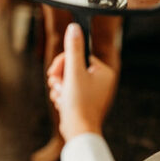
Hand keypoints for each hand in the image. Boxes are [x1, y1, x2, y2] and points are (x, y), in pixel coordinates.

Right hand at [46, 23, 116, 139]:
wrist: (79, 132)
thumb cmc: (80, 104)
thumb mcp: (74, 72)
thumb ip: (73, 49)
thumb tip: (74, 28)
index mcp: (104, 72)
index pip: (79, 56)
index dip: (64, 62)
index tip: (55, 71)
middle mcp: (102, 81)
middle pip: (73, 67)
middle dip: (60, 76)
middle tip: (55, 84)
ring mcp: (94, 92)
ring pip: (69, 79)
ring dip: (59, 86)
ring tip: (60, 96)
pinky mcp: (85, 101)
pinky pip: (70, 91)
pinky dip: (62, 95)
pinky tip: (62, 103)